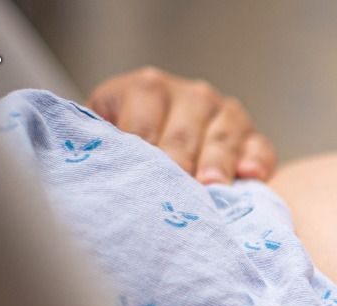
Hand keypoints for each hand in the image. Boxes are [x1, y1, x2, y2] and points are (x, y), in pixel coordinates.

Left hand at [87, 66, 275, 182]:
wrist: (165, 152)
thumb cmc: (128, 150)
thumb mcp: (104, 136)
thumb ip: (95, 143)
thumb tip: (77, 161)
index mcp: (146, 89)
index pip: (142, 123)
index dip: (140, 153)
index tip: (137, 177)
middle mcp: (189, 95)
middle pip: (183, 131)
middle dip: (179, 160)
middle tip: (175, 185)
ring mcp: (224, 114)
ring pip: (222, 136)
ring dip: (217, 162)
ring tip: (212, 185)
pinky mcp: (252, 137)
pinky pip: (259, 147)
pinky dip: (257, 160)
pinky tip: (252, 175)